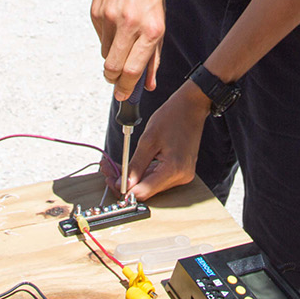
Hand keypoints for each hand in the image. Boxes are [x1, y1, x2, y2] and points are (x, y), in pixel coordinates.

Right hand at [89, 0, 165, 99]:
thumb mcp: (160, 18)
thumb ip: (154, 54)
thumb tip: (149, 83)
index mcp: (151, 29)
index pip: (134, 70)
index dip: (127, 89)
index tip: (124, 96)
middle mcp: (130, 26)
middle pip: (114, 68)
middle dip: (114, 81)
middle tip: (117, 83)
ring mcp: (110, 19)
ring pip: (106, 54)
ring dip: (113, 56)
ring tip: (122, 38)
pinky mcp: (96, 13)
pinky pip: (100, 37)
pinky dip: (107, 37)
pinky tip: (115, 20)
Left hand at [122, 83, 208, 200]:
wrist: (191, 107)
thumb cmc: (173, 117)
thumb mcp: (148, 140)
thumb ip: (135, 166)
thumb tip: (123, 184)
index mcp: (173, 169)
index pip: (144, 192)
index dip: (124, 189)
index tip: (111, 180)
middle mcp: (181, 177)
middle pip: (147, 190)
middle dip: (126, 182)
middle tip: (108, 169)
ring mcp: (182, 175)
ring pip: (150, 185)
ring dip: (133, 178)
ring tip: (115, 165)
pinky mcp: (181, 171)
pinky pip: (158, 178)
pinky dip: (143, 173)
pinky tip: (131, 166)